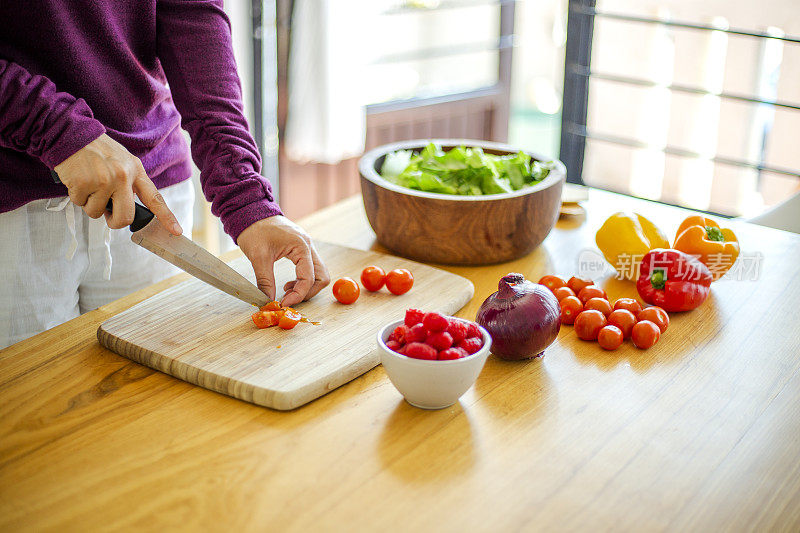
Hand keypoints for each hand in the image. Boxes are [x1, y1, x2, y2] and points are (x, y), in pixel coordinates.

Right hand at [53, 133, 181, 234]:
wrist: (71, 134)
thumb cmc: (97, 151)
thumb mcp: (123, 161)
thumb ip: (130, 183)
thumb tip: (129, 207)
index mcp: (136, 171)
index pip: (155, 198)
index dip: (166, 217)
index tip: (176, 230)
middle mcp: (123, 176)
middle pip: (125, 217)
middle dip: (115, 221)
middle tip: (108, 214)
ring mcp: (103, 180)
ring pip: (97, 212)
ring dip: (91, 204)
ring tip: (89, 183)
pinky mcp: (83, 183)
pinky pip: (80, 204)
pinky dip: (77, 196)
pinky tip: (78, 180)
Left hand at [237, 215, 330, 306]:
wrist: (251, 213)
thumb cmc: (255, 230)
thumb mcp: (258, 257)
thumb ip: (265, 281)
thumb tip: (268, 300)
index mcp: (301, 246)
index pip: (309, 278)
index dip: (298, 295)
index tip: (284, 303)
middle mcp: (309, 247)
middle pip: (322, 276)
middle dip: (308, 292)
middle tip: (290, 299)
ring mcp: (307, 247)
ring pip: (318, 273)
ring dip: (306, 286)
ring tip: (287, 290)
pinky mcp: (301, 249)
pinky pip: (310, 268)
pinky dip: (303, 279)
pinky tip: (288, 283)